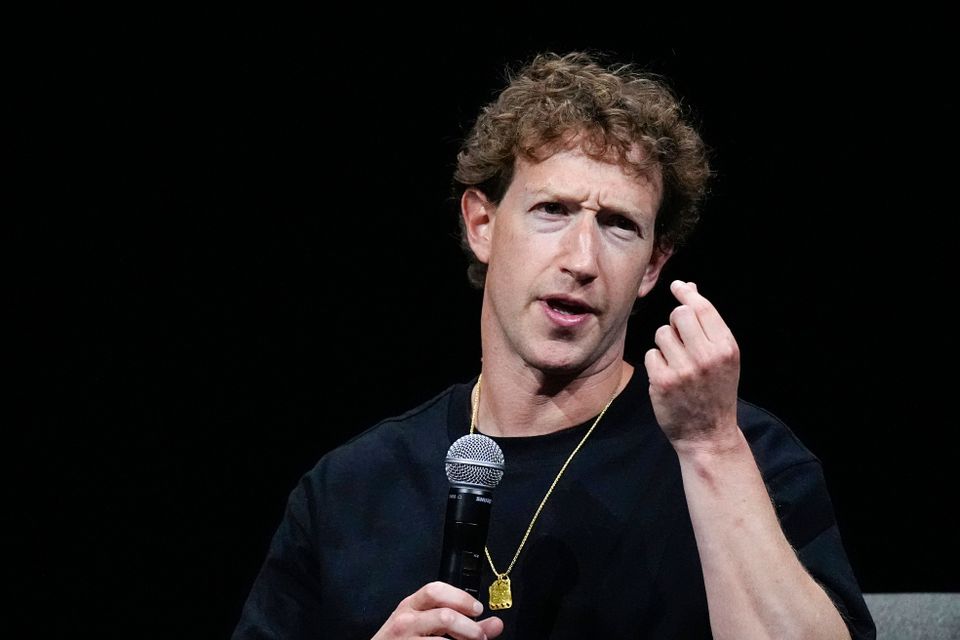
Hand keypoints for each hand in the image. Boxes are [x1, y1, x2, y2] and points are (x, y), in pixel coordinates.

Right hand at [372, 581, 503, 639]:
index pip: (435, 590)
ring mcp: (404, 639)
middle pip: (444, 616)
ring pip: (442, 639)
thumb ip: (463, 624)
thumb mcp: (427, 626)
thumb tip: (496, 624)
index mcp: (411, 604)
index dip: (461, 598)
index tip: (478, 609)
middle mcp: (405, 620)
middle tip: (480, 636)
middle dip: (469, 628)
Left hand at [644, 280, 740, 452]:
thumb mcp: (722, 357)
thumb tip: (689, 288)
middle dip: (676, 322)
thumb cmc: (715, 391)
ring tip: (677, 362)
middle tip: (681, 339)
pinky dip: (656, 362)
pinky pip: (651, 354)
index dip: (686, 293)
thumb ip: (707, 324)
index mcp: (726, 347)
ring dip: (665, 344)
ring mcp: (684, 369)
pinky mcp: (663, 381)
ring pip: (662, 333)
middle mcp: (707, 356)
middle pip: (679, 314)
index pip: (702, 307)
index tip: (677, 286)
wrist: (708, 434)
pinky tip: (668, 377)